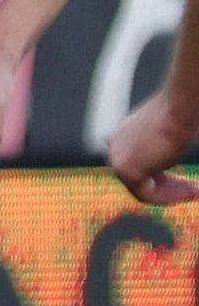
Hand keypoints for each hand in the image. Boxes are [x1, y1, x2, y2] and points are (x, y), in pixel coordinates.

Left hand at [107, 91, 198, 205]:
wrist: (177, 109)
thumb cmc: (177, 114)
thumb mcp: (164, 130)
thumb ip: (157, 147)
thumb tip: (162, 163)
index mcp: (121, 136)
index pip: (137, 164)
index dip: (161, 177)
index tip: (182, 181)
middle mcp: (114, 148)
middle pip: (139, 179)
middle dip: (167, 187)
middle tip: (190, 190)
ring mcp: (117, 160)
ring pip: (143, 189)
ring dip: (172, 193)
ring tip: (194, 192)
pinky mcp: (126, 171)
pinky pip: (147, 194)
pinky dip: (169, 197)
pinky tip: (189, 193)